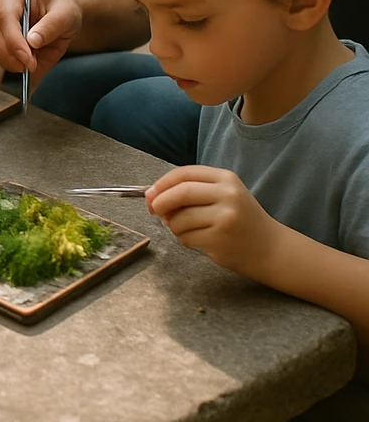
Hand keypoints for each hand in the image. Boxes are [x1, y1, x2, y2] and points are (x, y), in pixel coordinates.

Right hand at [0, 0, 82, 80]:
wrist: (63, 15)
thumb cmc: (64, 9)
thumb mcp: (66, 15)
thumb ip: (51, 26)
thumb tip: (32, 42)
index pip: (5, 14)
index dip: (13, 39)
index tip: (28, 59)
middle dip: (8, 53)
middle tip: (30, 67)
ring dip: (8, 60)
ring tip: (32, 65)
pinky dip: (9, 62)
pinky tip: (26, 63)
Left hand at [146, 165, 280, 275]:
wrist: (271, 248)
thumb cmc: (241, 219)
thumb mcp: (223, 195)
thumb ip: (191, 191)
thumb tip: (152, 196)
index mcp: (226, 178)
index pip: (184, 173)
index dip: (162, 183)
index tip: (150, 193)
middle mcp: (227, 195)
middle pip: (180, 193)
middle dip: (160, 202)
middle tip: (153, 210)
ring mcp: (225, 217)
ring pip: (180, 218)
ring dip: (173, 226)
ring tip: (185, 228)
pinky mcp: (220, 239)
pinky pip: (186, 237)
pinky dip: (184, 239)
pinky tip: (198, 239)